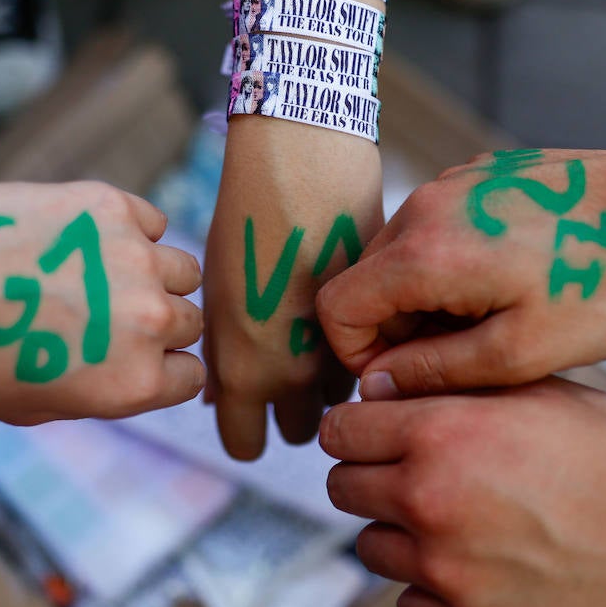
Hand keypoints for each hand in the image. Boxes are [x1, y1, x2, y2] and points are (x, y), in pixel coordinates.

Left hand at [0, 181, 204, 423]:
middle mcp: (148, 322)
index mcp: (134, 383)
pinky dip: (132, 230)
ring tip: (101, 273)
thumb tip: (132, 366)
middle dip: (158, 322)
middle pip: (189, 320)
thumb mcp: (34, 407)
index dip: (163, 366)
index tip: (133, 355)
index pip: (192, 375)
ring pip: (182, 269)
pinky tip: (86, 239)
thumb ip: (99, 389)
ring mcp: (135, 258)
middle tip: (109, 313)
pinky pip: (151, 220)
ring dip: (153, 274)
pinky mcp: (110, 205)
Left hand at [203, 119, 383, 459]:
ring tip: (325, 331)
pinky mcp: (387, 320)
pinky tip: (355, 306)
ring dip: (338, 378)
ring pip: (348, 396)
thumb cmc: (245, 218)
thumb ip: (224, 354)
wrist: (303, 160)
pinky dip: (372, 344)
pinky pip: (379, 355)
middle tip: (291, 372)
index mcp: (245, 369)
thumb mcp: (218, 290)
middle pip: (305, 433)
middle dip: (297, 412)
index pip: (246, 446)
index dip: (246, 431)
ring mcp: (348, 347)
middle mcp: (297, 372)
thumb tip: (219, 400)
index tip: (250, 413)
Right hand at [316, 148, 605, 398]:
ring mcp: (453, 182)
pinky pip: (436, 226)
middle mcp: (425, 205)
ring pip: (399, 253)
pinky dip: (449, 262)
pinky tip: (509, 281)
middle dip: (394, 328)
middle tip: (460, 358)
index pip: (339, 307)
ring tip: (490, 321)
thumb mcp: (522, 352)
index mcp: (425, 252)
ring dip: (423, 296)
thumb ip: (435, 371)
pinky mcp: (481, 173)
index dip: (357, 356)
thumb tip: (374, 386)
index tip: (407, 378)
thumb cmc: (604, 286)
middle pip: (365, 279)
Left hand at [321, 378, 605, 606]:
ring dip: (399, 532)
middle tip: (416, 472)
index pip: (341, 427)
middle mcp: (428, 499)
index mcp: (440, 432)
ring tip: (456, 520)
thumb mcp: (538, 389)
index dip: (359, 424)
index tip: (376, 430)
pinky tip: (477, 565)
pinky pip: (410, 604)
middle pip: (343, 486)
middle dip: (371, 474)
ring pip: (370, 547)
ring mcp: (444, 570)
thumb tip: (392, 390)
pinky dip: (431, 587)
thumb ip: (456, 386)